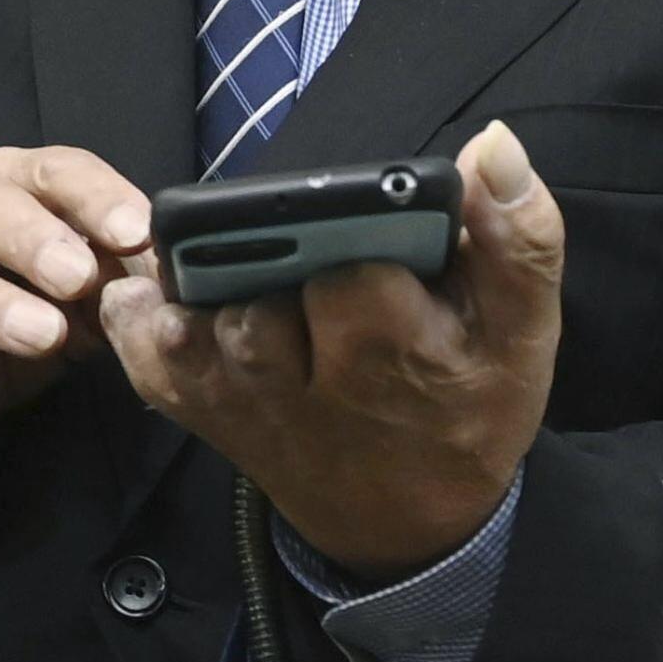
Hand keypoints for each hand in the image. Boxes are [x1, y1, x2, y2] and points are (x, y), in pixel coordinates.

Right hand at [0, 146, 151, 463]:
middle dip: (35, 239)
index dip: (94, 196)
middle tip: (78, 278)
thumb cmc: (16, 317)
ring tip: (41, 336)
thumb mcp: (77, 298)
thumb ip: (115, 280)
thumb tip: (168, 282)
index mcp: (8, 189)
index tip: (137, 231)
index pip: (52, 171)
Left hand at [94, 119, 566, 577]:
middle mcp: (303, 384)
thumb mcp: (520, 331)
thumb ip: (519, 236)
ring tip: (238, 260)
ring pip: (198, 316)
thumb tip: (493, 144)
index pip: (350, 270)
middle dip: (277, 255)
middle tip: (305, 251)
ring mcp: (239, 400)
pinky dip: (142, 313)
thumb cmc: (466, 403)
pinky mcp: (195, 406)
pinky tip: (173, 287)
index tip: (373, 240)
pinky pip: (145, 347)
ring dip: (207, 283)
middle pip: (262, 288)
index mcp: (395, 353)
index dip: (356, 235)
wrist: (406, 518)